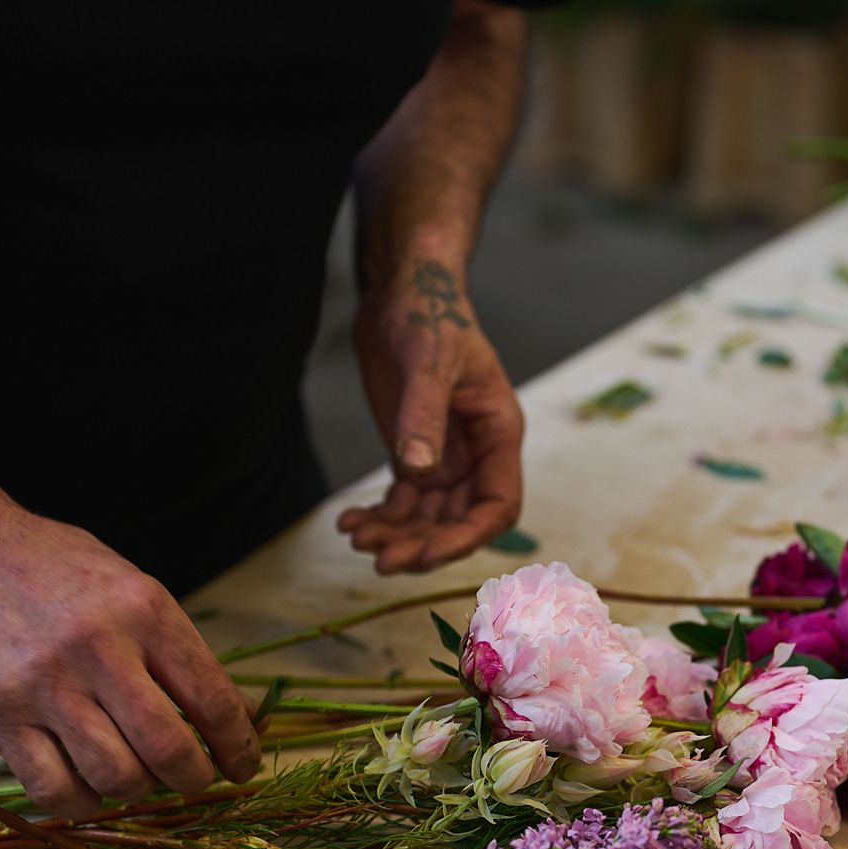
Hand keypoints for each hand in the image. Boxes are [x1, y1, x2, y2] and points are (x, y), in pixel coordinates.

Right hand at [0, 509, 258, 816]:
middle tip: (194, 778)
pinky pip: (53, 789)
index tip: (244, 766)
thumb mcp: (141, 592)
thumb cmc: (70, 575)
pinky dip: (84, 803)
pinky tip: (91, 784)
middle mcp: (97, 646)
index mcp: (145, 610)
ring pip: (114, 775)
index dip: (239, 746)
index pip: (212, 698)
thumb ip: (187, 655)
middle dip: (195, 778)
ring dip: (140, 790)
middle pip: (166, 747)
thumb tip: (245, 722)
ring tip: (138, 773)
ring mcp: (45, 682)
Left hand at [337, 258, 523, 572]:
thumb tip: (417, 472)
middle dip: (422, 543)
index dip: (467, 536)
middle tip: (380, 558)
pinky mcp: (414, 452)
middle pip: (459, 520)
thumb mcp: (429, 363)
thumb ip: (424, 417)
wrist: (401, 290)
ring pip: (428, 517)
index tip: (427, 552)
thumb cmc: (429, 315)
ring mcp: (445, 456)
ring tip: (356, 537)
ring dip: (397, 534)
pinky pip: (403, 500)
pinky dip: (379, 516)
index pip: (498, 505)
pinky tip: (349, 522)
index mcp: (498, 433)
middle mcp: (477, 453)